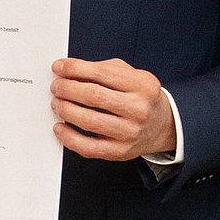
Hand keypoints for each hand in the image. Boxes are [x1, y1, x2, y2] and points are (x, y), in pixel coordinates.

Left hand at [50, 57, 175, 162]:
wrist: (162, 125)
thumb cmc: (140, 97)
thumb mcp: (130, 75)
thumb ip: (102, 69)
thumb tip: (67, 70)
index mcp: (142, 85)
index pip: (101, 73)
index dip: (74, 68)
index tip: (59, 67)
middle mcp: (138, 109)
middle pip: (94, 96)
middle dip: (67, 89)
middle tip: (56, 87)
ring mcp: (130, 132)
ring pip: (89, 121)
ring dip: (65, 110)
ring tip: (57, 103)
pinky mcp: (120, 151)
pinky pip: (89, 148)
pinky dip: (69, 138)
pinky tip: (60, 127)